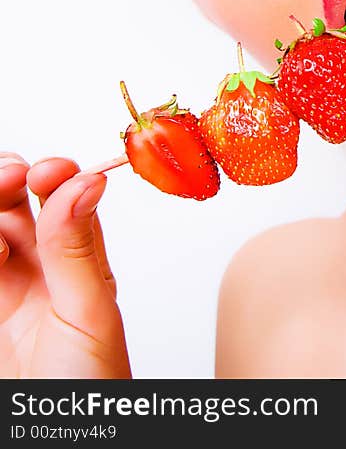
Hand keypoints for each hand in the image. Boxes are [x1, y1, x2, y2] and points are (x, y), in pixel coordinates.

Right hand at [0, 154, 129, 377]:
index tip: (47, 170)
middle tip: (9, 178)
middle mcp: (35, 268)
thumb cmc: (90, 384)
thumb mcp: (88, 313)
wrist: (61, 437)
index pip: (60, 196)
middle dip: (4, 178)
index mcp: (76, 260)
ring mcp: (0, 288)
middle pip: (8, 202)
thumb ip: (78, 249)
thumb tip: (87, 182)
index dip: (52, 174)